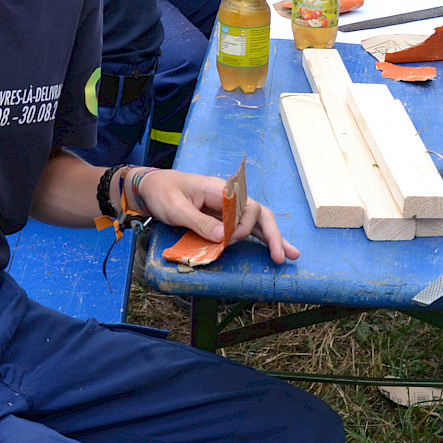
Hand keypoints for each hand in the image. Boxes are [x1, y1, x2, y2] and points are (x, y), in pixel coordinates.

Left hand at [141, 171, 299, 265]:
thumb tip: (223, 237)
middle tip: (280, 256)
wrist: (152, 187)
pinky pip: (247, 227)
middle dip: (272, 235)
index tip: (227, 240)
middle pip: (259, 214)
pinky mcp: (224, 218)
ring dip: (273, 238)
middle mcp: (229, 198)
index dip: (242, 227)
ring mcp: (228, 208)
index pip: (246, 207)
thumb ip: (199, 222)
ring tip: (290, 255)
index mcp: (220, 190)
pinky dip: (261, 238)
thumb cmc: (163, 193)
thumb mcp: (176, 208)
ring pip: (257, 222)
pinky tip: (275, 249)